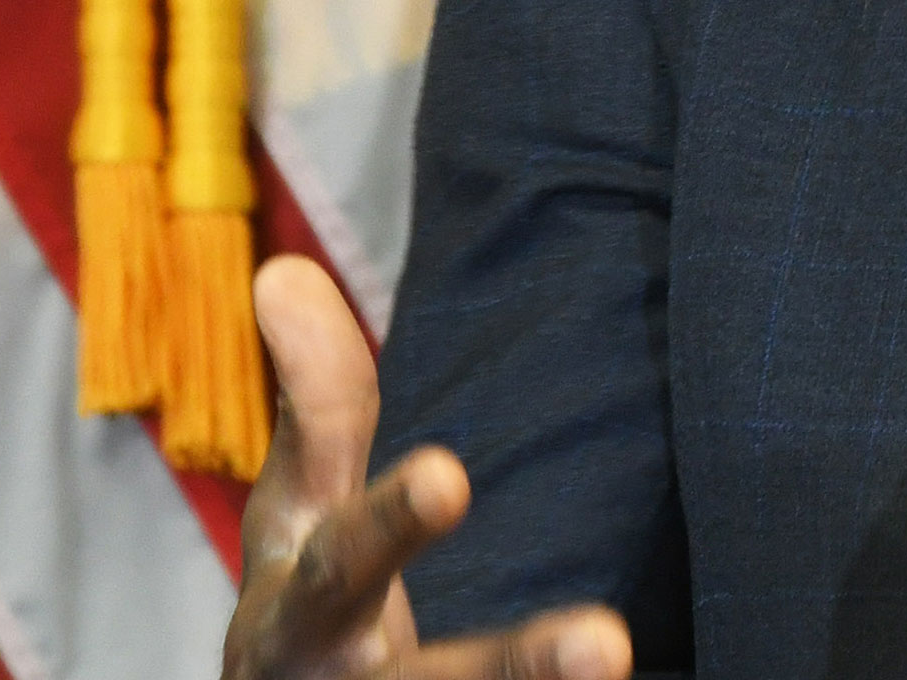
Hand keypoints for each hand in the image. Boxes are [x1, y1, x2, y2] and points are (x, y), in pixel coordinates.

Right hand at [219, 255, 633, 679]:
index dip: (392, 522)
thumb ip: (316, 408)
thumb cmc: (305, 611)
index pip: (345, 558)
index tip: (449, 474)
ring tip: (621, 657)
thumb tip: (285, 266)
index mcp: (297, 611)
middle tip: (606, 643)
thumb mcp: (298, 514)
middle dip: (509, 664)